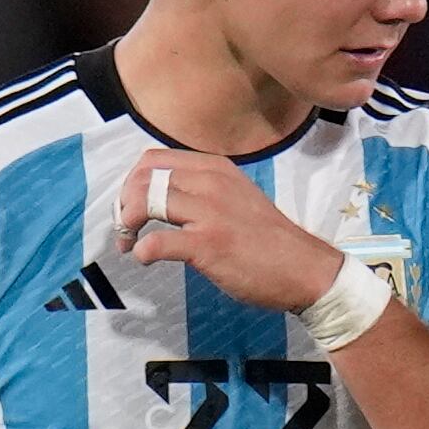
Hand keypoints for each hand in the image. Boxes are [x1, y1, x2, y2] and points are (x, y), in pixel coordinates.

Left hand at [115, 150, 343, 313]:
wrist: (304, 269)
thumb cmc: (265, 239)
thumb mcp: (233, 197)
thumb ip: (199, 190)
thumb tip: (155, 195)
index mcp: (215, 169)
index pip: (153, 159)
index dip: (131, 183)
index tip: (131, 207)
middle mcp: (212, 182)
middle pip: (143, 177)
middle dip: (124, 203)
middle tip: (126, 228)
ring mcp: (211, 212)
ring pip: (146, 201)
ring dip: (127, 223)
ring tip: (130, 243)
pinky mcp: (209, 244)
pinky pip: (158, 241)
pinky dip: (143, 250)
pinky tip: (147, 258)